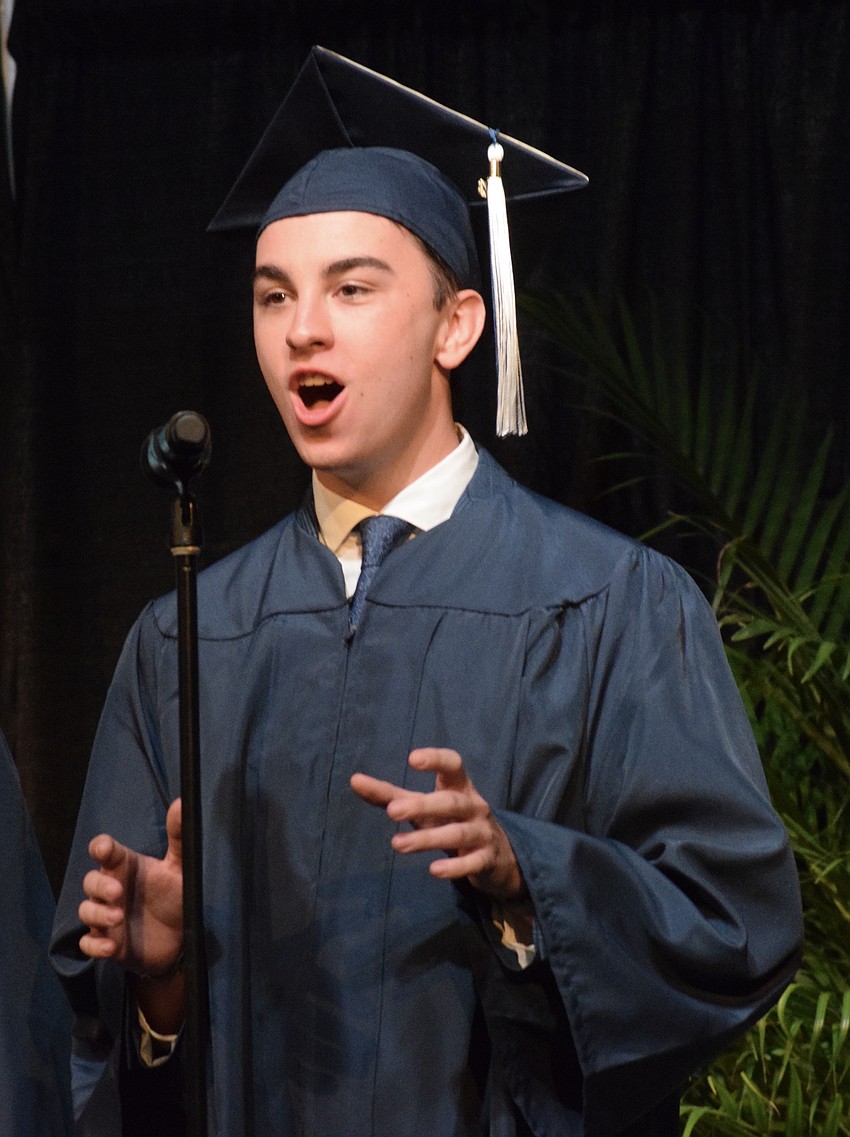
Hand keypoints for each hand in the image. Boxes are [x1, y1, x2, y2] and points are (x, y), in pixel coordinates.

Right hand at [78, 797, 183, 977]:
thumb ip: (179, 838)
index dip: (100, 848)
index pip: (104, 851)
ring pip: (86, 910)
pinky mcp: (107, 941)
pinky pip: (88, 943)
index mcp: (126, 867)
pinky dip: (95, 945)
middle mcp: (111, 890)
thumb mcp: (179, 868)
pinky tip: (111, 947)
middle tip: (118, 892)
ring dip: (98, 914)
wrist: (178, 939)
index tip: (104, 850)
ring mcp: (106, 917)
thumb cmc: (173, 897)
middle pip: (90, 881)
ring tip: (118, 918)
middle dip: (100, 886)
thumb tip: (183, 803)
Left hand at [350, 748, 524, 899]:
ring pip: (458, 833)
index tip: (412, 758)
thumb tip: (354, 780)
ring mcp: (482, 833)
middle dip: (423, 805)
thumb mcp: (424, 807)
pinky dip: (455, 867)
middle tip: (392, 811)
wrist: (496, 856)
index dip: (436, 759)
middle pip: (451, 802)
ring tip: (397, 844)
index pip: (453, 765)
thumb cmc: (450, 821)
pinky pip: (472, 863)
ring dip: (428, 839)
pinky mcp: (486, 860)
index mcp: (459, 787)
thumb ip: (391, 796)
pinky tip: (434, 870)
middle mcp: (473, 806)